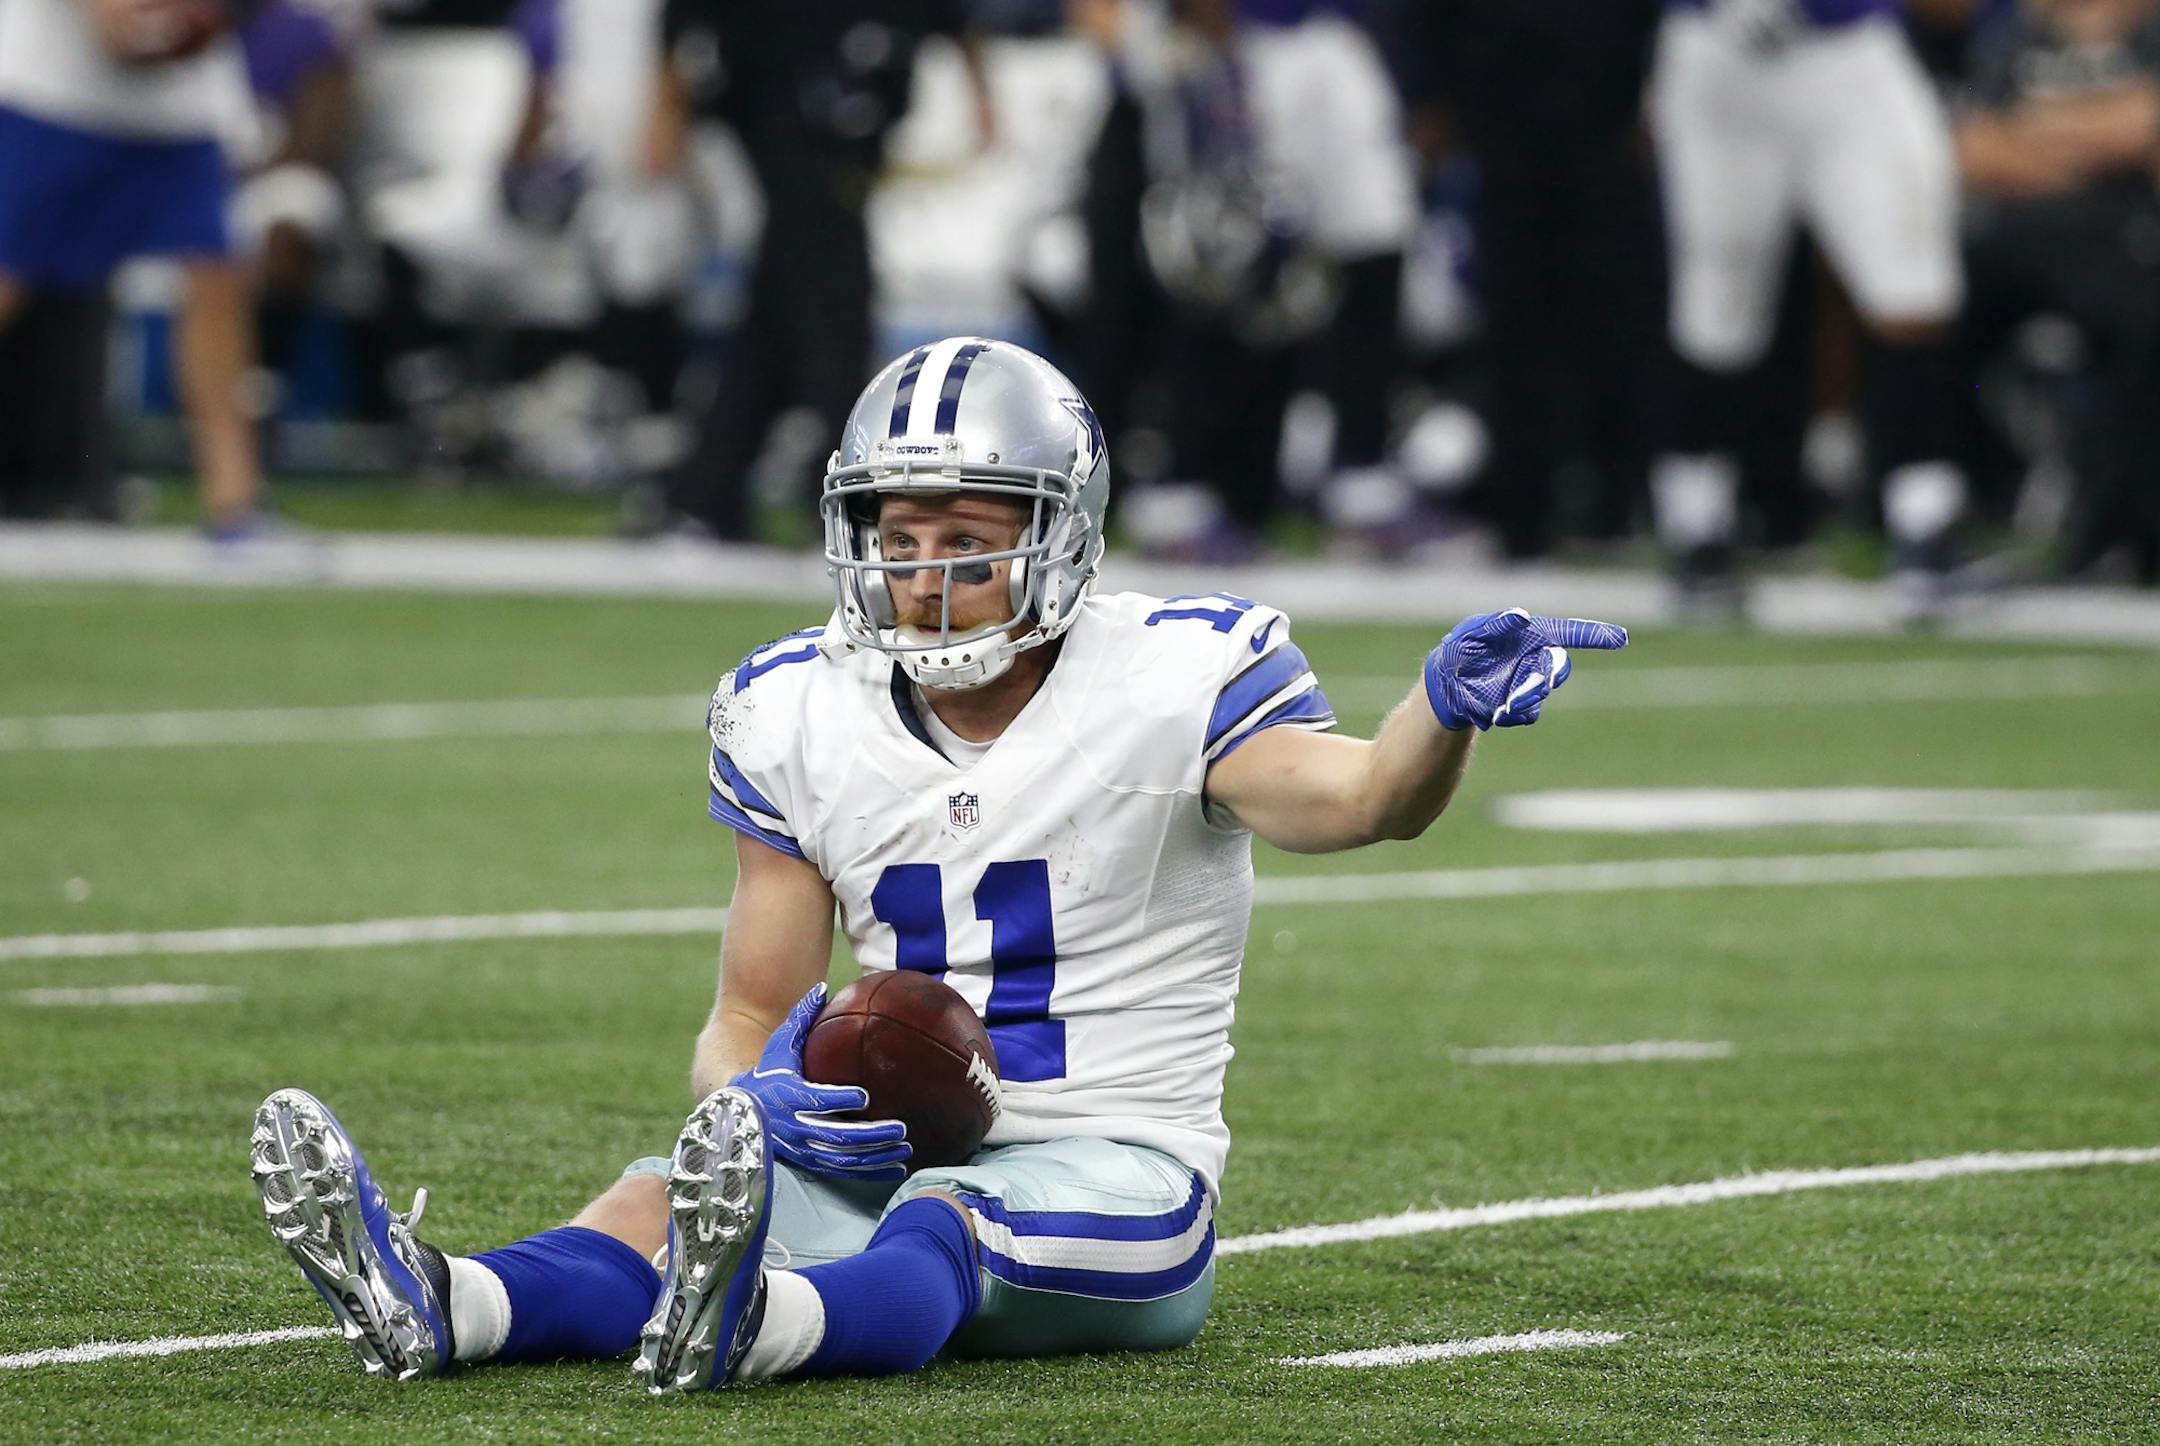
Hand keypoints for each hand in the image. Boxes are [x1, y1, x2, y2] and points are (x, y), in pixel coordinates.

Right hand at [729, 984, 909, 1181]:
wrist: (741, 1110)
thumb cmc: (768, 1071)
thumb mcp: (780, 1044)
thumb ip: (802, 1017)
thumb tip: (823, 986)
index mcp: (787, 1095)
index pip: (814, 1100)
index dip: (838, 1099)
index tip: (864, 1095)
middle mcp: (794, 1126)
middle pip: (835, 1136)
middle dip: (869, 1135)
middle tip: (900, 1127)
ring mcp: (802, 1149)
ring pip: (842, 1159)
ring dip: (875, 1156)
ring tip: (905, 1148)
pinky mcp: (810, 1163)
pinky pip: (843, 1172)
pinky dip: (871, 1173)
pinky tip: (897, 1169)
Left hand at [1424, 609, 1627, 730]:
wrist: (1445, 686)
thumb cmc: (1458, 651)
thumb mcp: (1470, 634)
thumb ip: (1496, 625)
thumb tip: (1522, 617)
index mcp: (1530, 636)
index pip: (1569, 633)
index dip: (1595, 635)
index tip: (1621, 639)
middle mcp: (1535, 658)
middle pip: (1560, 666)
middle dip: (1552, 674)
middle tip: (1540, 682)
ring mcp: (1529, 683)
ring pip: (1543, 691)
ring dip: (1529, 696)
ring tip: (1504, 702)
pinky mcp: (1519, 706)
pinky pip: (1529, 713)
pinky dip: (1515, 713)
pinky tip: (1494, 711)